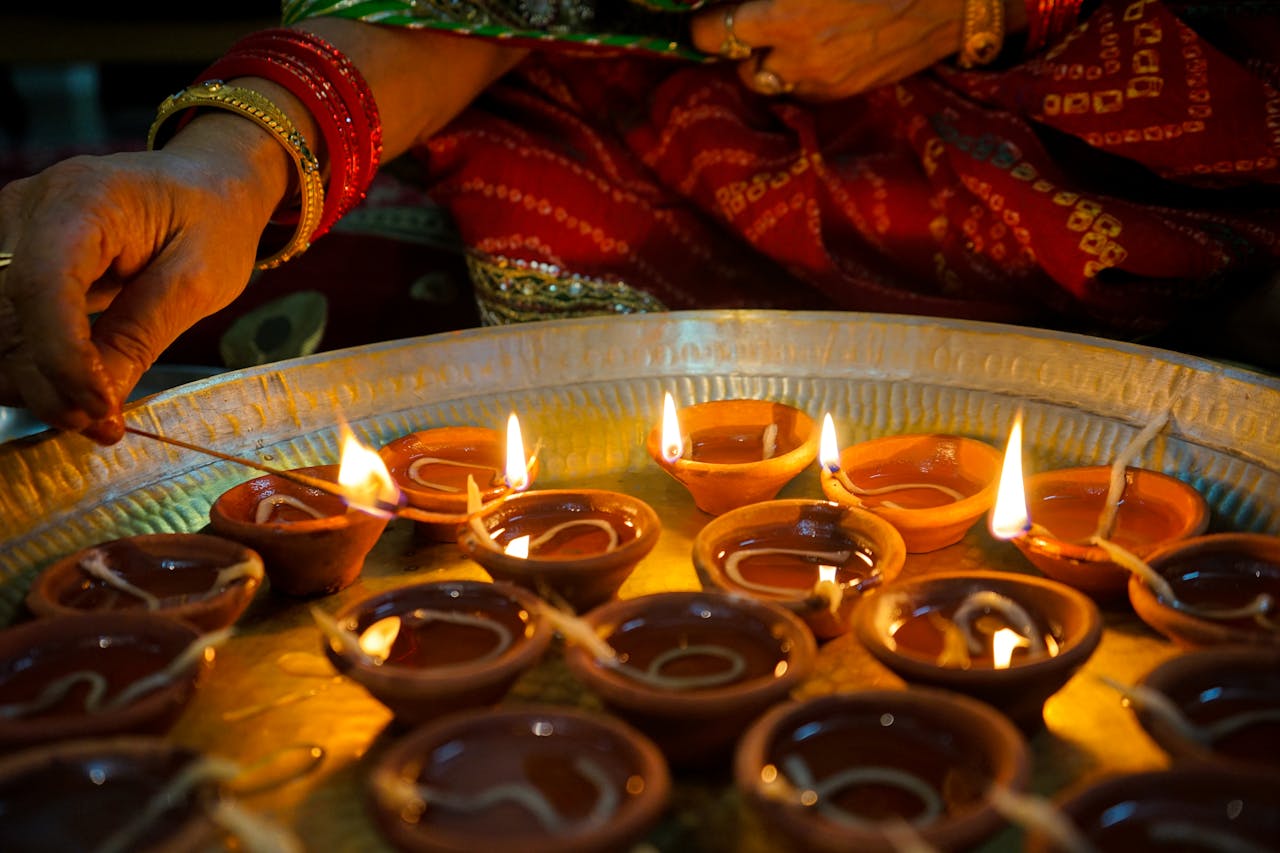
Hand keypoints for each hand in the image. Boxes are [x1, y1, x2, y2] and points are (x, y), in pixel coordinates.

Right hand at [0, 137, 272, 442]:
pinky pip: (2, 323)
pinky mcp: (8, 258)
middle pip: (5, 313)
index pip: (42, 283)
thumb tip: (98, 404)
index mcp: (85, 199)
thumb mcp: (199, 280)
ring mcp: (8, 231)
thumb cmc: (210, 222)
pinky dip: (29, 365)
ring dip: (32, 382)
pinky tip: (73, 390)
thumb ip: (142, 336)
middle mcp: (28, 208)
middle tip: (102, 426)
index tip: (98, 408)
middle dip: (47, 382)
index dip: (60, 357)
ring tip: (94, 413)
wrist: (203, 185)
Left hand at [690, 0, 968, 100]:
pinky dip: (797, 73)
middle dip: (740, 44)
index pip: (713, 31)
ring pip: (767, 83)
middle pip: (739, 65)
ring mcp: (822, 82)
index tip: (704, 14)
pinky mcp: (844, 94)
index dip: (702, 22)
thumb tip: (735, 3)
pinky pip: (800, 91)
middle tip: (752, 20)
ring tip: (785, 36)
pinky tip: (816, 48)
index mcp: (788, 14)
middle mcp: (798, 57)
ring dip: (767, 61)